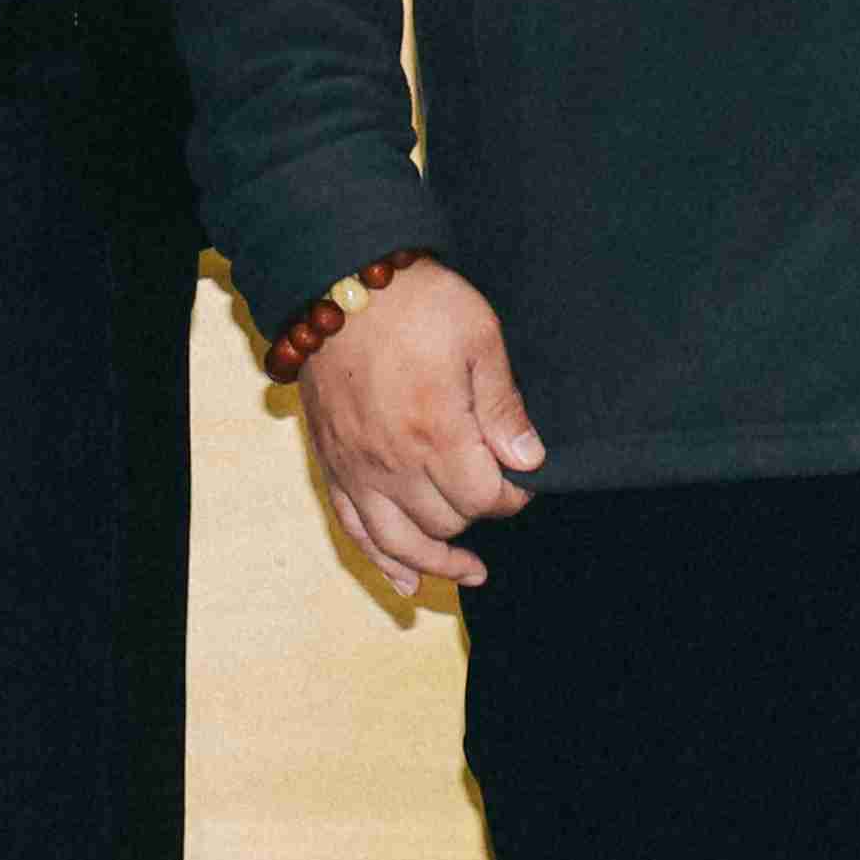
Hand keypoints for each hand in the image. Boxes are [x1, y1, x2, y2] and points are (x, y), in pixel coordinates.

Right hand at [297, 259, 542, 587]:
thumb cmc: (413, 301)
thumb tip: (528, 461)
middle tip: (495, 493)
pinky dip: (380, 560)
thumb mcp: (479, 337)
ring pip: (398, 542)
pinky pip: (352, 528)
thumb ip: (504, 406)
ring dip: (436, 563)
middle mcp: (392, 462)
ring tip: (468, 571)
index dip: (512, 496)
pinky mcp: (331, 461)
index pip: (484, 499)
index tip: (522, 479)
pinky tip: (405, 580)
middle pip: (446, 524)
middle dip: (478, 516)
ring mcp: (356, 466)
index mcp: (436, 432)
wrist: (336, 279)